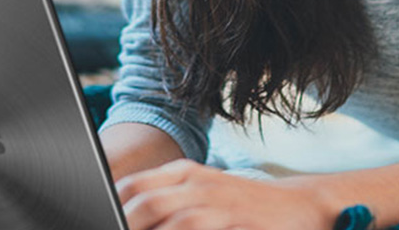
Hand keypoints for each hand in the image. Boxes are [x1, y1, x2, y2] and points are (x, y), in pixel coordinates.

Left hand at [116, 159, 333, 229]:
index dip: (111, 203)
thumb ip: (170, 205)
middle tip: (105, 224)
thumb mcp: (204, 198)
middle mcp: (196, 183)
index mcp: (183, 174)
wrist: (302, 206)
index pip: (133, 186)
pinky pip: (198, 229)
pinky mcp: (238, 220)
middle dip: (123, 220)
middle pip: (144, 202)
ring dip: (146, 229)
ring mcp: (218, 201)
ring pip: (171, 219)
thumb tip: (133, 215)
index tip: (95, 213)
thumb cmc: (244, 209)